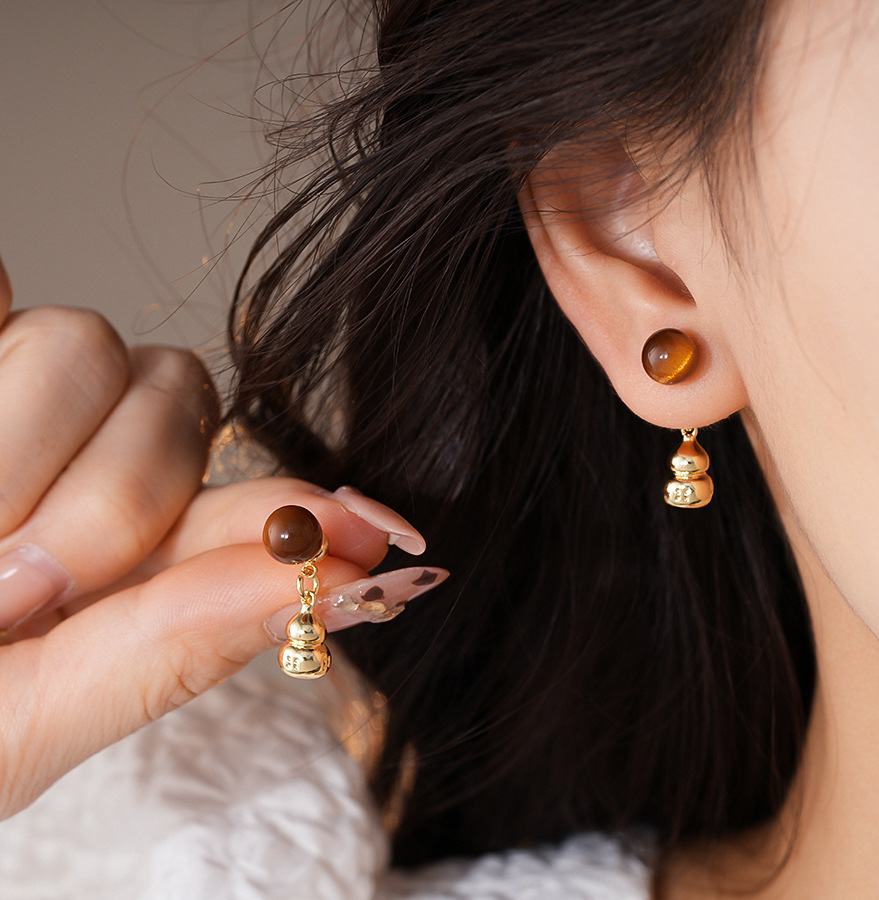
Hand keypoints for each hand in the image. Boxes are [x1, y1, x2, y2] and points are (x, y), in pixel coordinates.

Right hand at [0, 260, 445, 819]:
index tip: (392, 543)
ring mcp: (7, 393)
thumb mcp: (23, 721)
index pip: (254, 503)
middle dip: (107, 502)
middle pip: (180, 400)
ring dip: (21, 450)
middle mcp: (78, 456)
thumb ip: (175, 648)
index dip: (305, 514)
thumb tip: (348, 583)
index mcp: (123, 549)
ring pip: (87, 342)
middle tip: (10, 587)